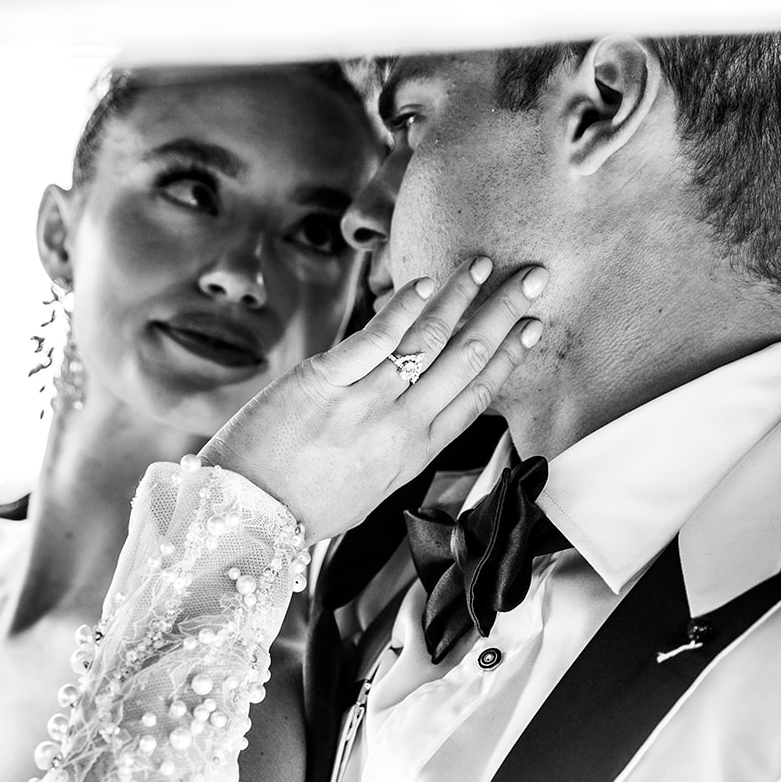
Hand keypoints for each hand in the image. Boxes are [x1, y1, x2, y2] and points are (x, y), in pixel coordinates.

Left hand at [199, 256, 546, 542]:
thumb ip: (400, 450)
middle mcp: (398, 429)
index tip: (534, 325)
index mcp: (414, 457)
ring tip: (484, 265)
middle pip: (466, 360)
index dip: (510, 356)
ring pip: (428, 341)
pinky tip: (426, 281)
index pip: (477, 396)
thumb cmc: (304, 506)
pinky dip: (404, 306)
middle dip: (504, 314)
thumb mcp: (369, 491)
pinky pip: (375, 337)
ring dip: (461, 297)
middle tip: (534, 277)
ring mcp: (362, 404)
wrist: (246, 516)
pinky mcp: (323, 382)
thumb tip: (422, 412)